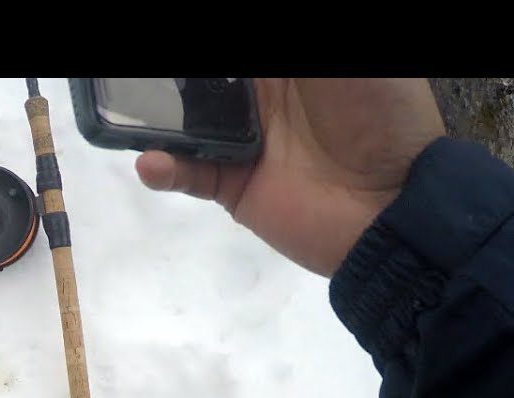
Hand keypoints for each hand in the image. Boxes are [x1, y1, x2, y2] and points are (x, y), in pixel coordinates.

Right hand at [136, 79, 445, 276]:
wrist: (396, 209)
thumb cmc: (381, 118)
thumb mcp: (350, 69)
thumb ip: (292, 66)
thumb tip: (237, 73)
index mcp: (291, 70)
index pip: (235, 63)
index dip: (210, 65)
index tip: (166, 63)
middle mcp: (263, 101)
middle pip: (204, 83)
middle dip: (171, 81)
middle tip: (135, 78)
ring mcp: (245, 145)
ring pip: (186, 122)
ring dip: (155, 114)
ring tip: (127, 106)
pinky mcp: (233, 187)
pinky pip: (188, 174)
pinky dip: (164, 168)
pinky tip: (151, 161)